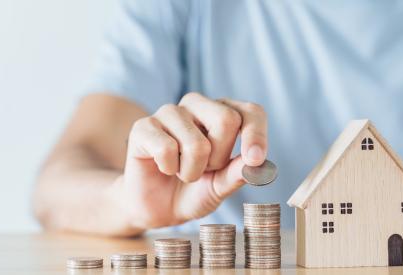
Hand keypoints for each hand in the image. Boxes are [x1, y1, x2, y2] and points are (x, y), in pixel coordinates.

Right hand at [116, 92, 267, 228]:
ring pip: (197, 143)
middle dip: (219, 158)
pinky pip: (166, 149)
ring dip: (192, 171)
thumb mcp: (221, 187)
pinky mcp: (144, 126)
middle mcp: (197, 105)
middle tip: (205, 169)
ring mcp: (169, 112)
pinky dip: (168, 168)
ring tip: (182, 172)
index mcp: (223, 114)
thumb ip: (238, 174)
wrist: (155, 207)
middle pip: (226, 120)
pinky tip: (163, 168)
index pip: (251, 111)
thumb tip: (258, 164)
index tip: (255, 160)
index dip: (256, 134)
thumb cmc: (192, 191)